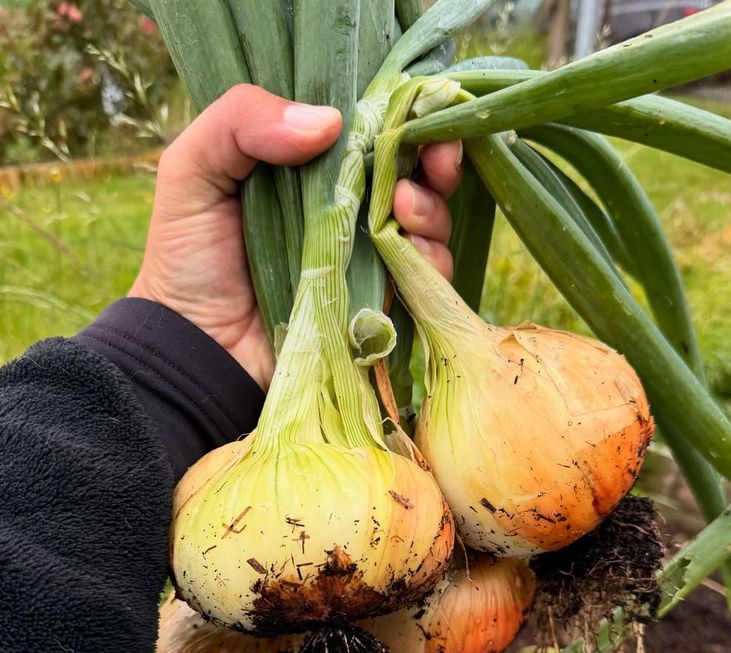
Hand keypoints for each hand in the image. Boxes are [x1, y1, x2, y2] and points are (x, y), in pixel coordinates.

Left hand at [129, 84, 461, 390]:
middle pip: (415, 173)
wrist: (199, 349)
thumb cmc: (189, 259)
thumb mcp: (192, 171)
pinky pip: (425, 280)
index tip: (416, 120)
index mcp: (311, 169)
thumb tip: (331, 122)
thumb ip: (241, 122)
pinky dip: (432, 263)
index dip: (404, 119)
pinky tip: (411, 254)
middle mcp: (348, 209)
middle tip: (431, 165)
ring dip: (432, 211)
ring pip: (429, 224)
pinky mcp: (379, 304)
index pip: (372, 131)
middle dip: (435, 163)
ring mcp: (368, 258)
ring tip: (404, 211)